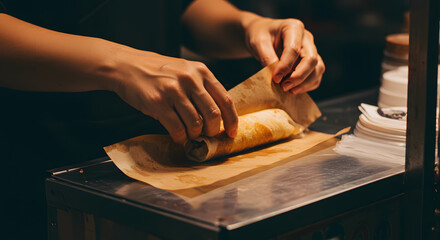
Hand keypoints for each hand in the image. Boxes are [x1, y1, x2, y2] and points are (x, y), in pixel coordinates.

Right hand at [110, 49, 237, 143]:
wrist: (127, 66)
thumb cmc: (159, 72)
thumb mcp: (185, 71)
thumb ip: (202, 88)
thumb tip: (219, 116)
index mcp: (201, 71)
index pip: (225, 100)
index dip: (232, 120)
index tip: (232, 133)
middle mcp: (190, 79)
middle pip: (213, 114)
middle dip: (213, 131)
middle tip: (207, 135)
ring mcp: (173, 90)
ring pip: (196, 124)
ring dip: (195, 135)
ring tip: (189, 134)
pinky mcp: (158, 102)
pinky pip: (177, 128)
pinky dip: (180, 137)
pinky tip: (177, 136)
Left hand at [243, 14, 324, 93]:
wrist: (262, 36)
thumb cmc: (260, 36)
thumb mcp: (258, 43)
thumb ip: (266, 57)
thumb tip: (277, 74)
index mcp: (294, 27)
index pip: (294, 49)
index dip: (285, 66)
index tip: (275, 78)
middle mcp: (306, 37)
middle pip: (311, 59)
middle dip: (298, 76)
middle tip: (284, 87)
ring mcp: (311, 49)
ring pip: (318, 68)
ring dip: (305, 83)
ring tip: (289, 91)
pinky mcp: (312, 60)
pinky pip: (317, 74)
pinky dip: (309, 85)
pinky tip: (295, 90)